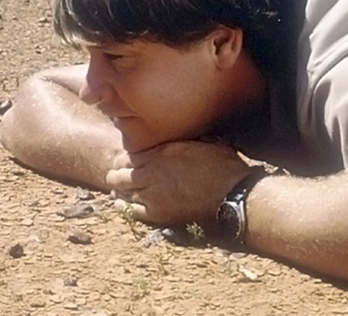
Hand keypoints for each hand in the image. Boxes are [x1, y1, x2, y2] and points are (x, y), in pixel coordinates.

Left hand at [106, 141, 250, 225]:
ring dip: (118, 188)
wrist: (232, 194)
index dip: (124, 157)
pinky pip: (132, 209)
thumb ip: (181, 142)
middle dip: (117, 171)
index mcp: (162, 152)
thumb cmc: (223, 167)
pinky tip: (120, 203)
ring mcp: (152, 193)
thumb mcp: (201, 143)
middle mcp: (152, 171)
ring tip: (116, 187)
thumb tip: (178, 135)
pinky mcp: (157, 213)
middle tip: (116, 173)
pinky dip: (124, 205)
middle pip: (121, 171)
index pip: (130, 154)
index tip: (123, 159)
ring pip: (123, 189)